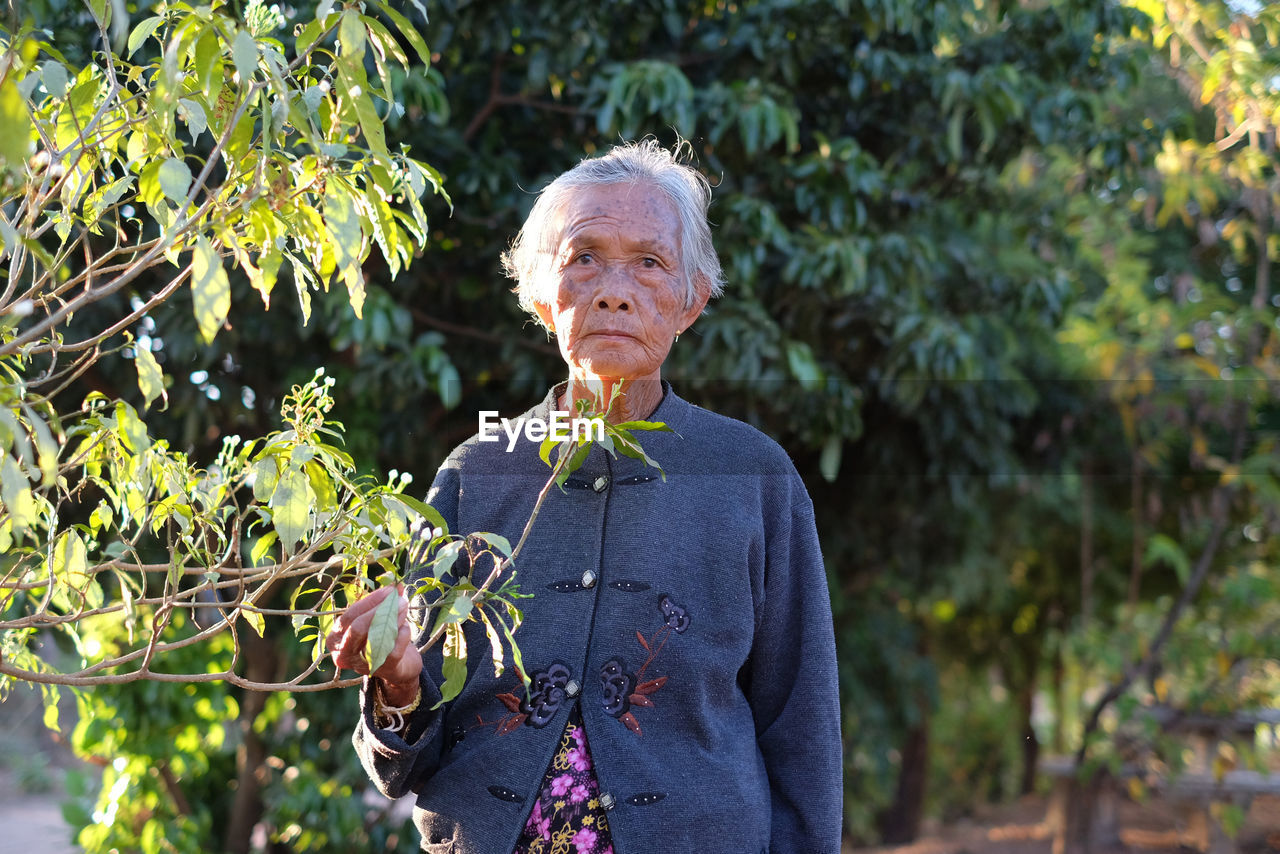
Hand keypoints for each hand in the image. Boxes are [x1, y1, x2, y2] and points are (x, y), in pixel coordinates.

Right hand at [327, 585, 422, 705]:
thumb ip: (380, 602)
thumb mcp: (374, 618)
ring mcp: (362, 665)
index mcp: (335, 638)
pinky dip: (402, 634)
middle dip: (380, 609)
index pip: (349, 616)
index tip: (389, 589)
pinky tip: (405, 627)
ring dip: (394, 618)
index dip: (370, 601)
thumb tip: (395, 584)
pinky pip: (394, 648)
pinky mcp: (384, 669)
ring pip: (376, 637)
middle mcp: (343, 654)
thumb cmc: (379, 637)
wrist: (396, 667)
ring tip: (404, 606)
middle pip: (358, 628)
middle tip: (399, 598)